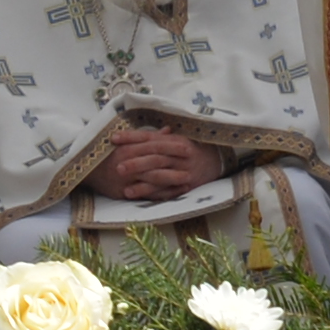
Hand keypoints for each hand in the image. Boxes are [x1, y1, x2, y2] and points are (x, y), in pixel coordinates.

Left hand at [96, 124, 223, 202]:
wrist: (215, 161)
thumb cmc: (188, 148)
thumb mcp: (174, 139)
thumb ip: (153, 137)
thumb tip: (127, 133)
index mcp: (176, 141)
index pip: (151, 139)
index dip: (132, 138)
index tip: (113, 139)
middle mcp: (181, 156)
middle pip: (156, 158)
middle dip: (136, 163)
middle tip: (117, 167)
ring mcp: (185, 172)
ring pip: (162, 177)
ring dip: (143, 183)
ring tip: (125, 187)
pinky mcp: (187, 188)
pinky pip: (168, 192)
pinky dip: (152, 195)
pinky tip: (138, 196)